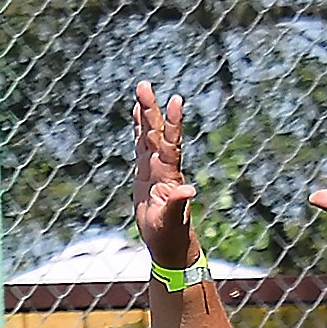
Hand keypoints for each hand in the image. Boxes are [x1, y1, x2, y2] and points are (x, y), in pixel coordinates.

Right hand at [133, 81, 196, 266]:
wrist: (168, 242)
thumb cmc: (169, 234)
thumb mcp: (170, 221)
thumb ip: (177, 204)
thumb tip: (189, 189)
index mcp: (168, 176)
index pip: (171, 144)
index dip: (172, 123)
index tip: (175, 100)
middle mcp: (163, 167)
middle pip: (156, 133)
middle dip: (152, 109)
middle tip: (144, 85)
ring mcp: (154, 167)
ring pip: (149, 134)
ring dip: (146, 112)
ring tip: (142, 88)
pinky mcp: (145, 172)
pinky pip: (141, 144)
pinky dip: (139, 127)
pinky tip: (137, 112)